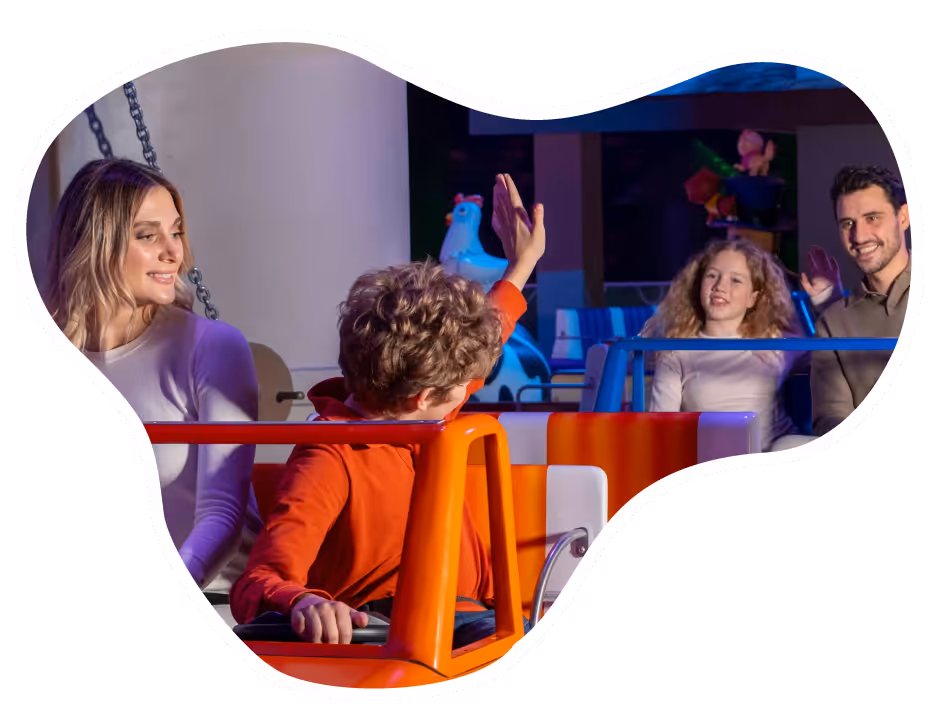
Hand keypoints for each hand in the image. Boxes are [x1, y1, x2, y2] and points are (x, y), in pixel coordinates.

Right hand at [290, 593, 367, 643]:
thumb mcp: (345, 612)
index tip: (342, 650)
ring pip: (316, 634)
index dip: (344, 644)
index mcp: (340, 607)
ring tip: (319, 646)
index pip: (345, 632)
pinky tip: (307, 636)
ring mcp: (311, 610)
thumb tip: (364, 622)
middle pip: (331, 635)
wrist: (308, 601)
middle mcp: (325, 607)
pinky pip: (301, 629)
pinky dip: (304, 636)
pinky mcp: (298, 614)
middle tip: (330, 652)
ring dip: (318, 644)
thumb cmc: (330, 612)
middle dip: (331, 647)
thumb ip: (356, 618)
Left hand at [491, 173, 544, 290]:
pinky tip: (494, 211)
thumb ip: (538, 218)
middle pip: (504, 201)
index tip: (505, 176)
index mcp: (519, 218)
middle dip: (501, 188)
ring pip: (499, 209)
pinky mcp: (503, 235)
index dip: (509, 186)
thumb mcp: (539, 233)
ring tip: (495, 188)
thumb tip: (538, 204)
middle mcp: (510, 221)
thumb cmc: (532, 250)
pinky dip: (495, 213)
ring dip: (497, 197)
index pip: (513, 198)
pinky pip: (497, 221)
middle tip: (498, 177)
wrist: (519, 264)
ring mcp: (505, 228)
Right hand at [800, 246, 841, 297]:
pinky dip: (833, 261)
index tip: (808, 252)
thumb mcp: (810, 292)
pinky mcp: (837, 275)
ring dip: (824, 254)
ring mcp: (832, 273)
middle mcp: (826, 272)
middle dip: (817, 252)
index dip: (811, 257)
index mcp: (818, 275)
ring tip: (820, 249)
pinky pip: (835, 265)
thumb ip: (805, 283)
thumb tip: (803, 274)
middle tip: (813, 247)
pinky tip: (831, 257)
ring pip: (828, 261)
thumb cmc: (820, 297)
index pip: (813, 263)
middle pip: (821, 259)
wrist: (834, 301)